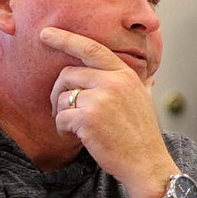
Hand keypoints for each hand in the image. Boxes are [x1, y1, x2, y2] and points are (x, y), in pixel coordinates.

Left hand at [41, 27, 175, 197]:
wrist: (147, 164)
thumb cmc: (143, 136)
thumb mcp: (146, 103)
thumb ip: (141, 86)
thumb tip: (150, 78)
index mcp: (126, 75)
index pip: (92, 49)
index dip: (66, 39)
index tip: (46, 34)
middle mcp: (113, 82)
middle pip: (69, 74)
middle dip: (60, 92)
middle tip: (63, 111)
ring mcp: (100, 99)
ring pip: (63, 96)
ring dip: (62, 114)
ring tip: (75, 128)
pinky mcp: (87, 118)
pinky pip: (61, 117)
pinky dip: (63, 130)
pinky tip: (78, 138)